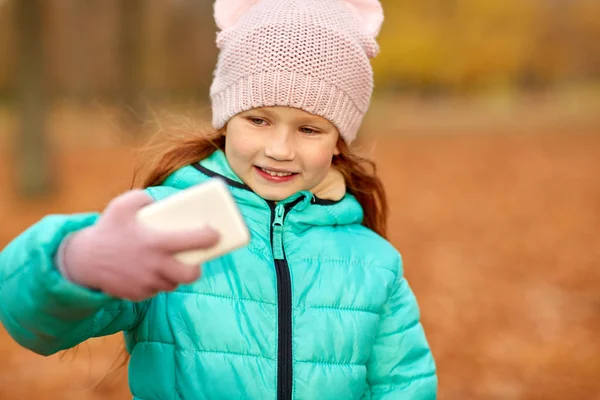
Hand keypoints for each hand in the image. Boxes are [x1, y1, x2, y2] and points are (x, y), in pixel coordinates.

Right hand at [60, 190, 219, 300]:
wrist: (82, 261)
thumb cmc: (107, 230)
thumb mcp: (122, 205)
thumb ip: (143, 198)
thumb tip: (161, 202)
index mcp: (155, 242)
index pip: (193, 242)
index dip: (210, 239)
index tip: (217, 235)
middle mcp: (154, 265)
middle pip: (190, 275)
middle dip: (197, 269)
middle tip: (194, 260)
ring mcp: (146, 283)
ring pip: (173, 284)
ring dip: (176, 276)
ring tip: (172, 264)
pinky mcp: (138, 295)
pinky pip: (155, 290)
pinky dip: (157, 283)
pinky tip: (152, 272)